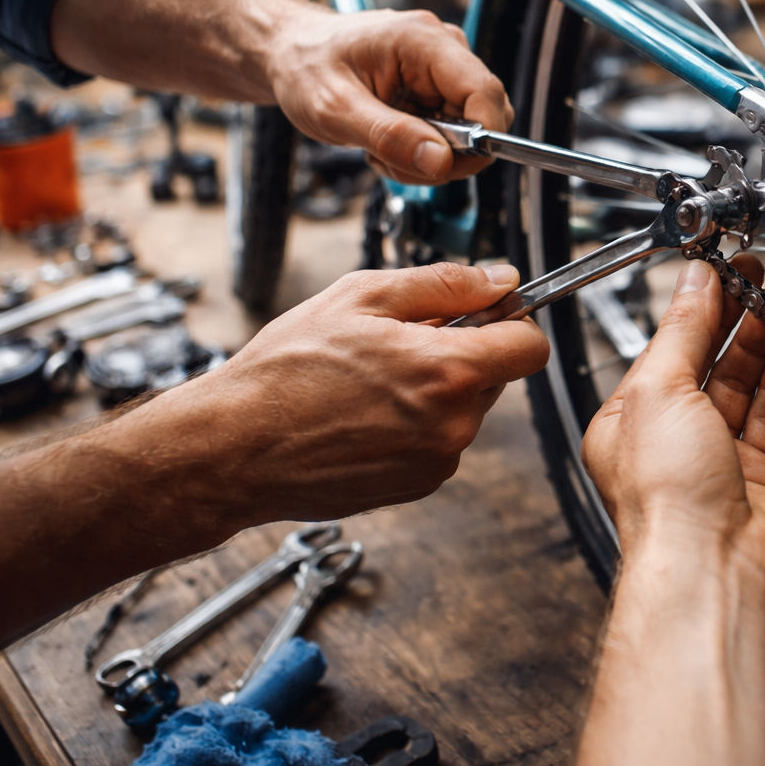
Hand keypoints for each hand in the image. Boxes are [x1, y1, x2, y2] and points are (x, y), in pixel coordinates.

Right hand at [184, 263, 547, 521]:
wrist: (234, 448)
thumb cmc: (285, 372)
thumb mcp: (361, 297)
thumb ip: (444, 284)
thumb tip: (499, 279)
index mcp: (447, 371)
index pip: (531, 346)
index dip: (512, 321)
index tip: (485, 313)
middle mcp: (453, 424)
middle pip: (496, 375)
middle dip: (461, 352)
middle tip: (398, 342)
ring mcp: (437, 462)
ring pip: (465, 409)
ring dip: (435, 389)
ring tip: (370, 381)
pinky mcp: (417, 486)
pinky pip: (439, 441)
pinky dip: (415, 424)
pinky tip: (364, 414)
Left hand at [265, 8, 512, 183]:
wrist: (290, 54)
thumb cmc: (305, 66)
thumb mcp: (335, 109)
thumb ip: (389, 135)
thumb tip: (441, 161)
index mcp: (423, 41)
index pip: (486, 92)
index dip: (481, 138)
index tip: (445, 165)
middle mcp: (443, 50)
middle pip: (483, 119)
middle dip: (443, 156)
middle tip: (392, 158)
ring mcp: (443, 70)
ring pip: (469, 135)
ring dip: (427, 157)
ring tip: (380, 147)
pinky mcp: (437, 90)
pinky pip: (451, 136)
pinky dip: (420, 152)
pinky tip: (387, 141)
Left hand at [581, 257, 764, 608]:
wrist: (711, 567)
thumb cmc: (666, 499)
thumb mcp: (660, 391)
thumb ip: (682, 332)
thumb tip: (694, 284)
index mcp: (627, 421)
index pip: (663, 347)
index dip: (692, 306)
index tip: (718, 271)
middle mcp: (670, 439)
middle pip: (704, 362)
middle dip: (729, 319)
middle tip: (754, 279)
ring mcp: (716, 457)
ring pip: (740, 385)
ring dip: (757, 343)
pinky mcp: (758, 474)